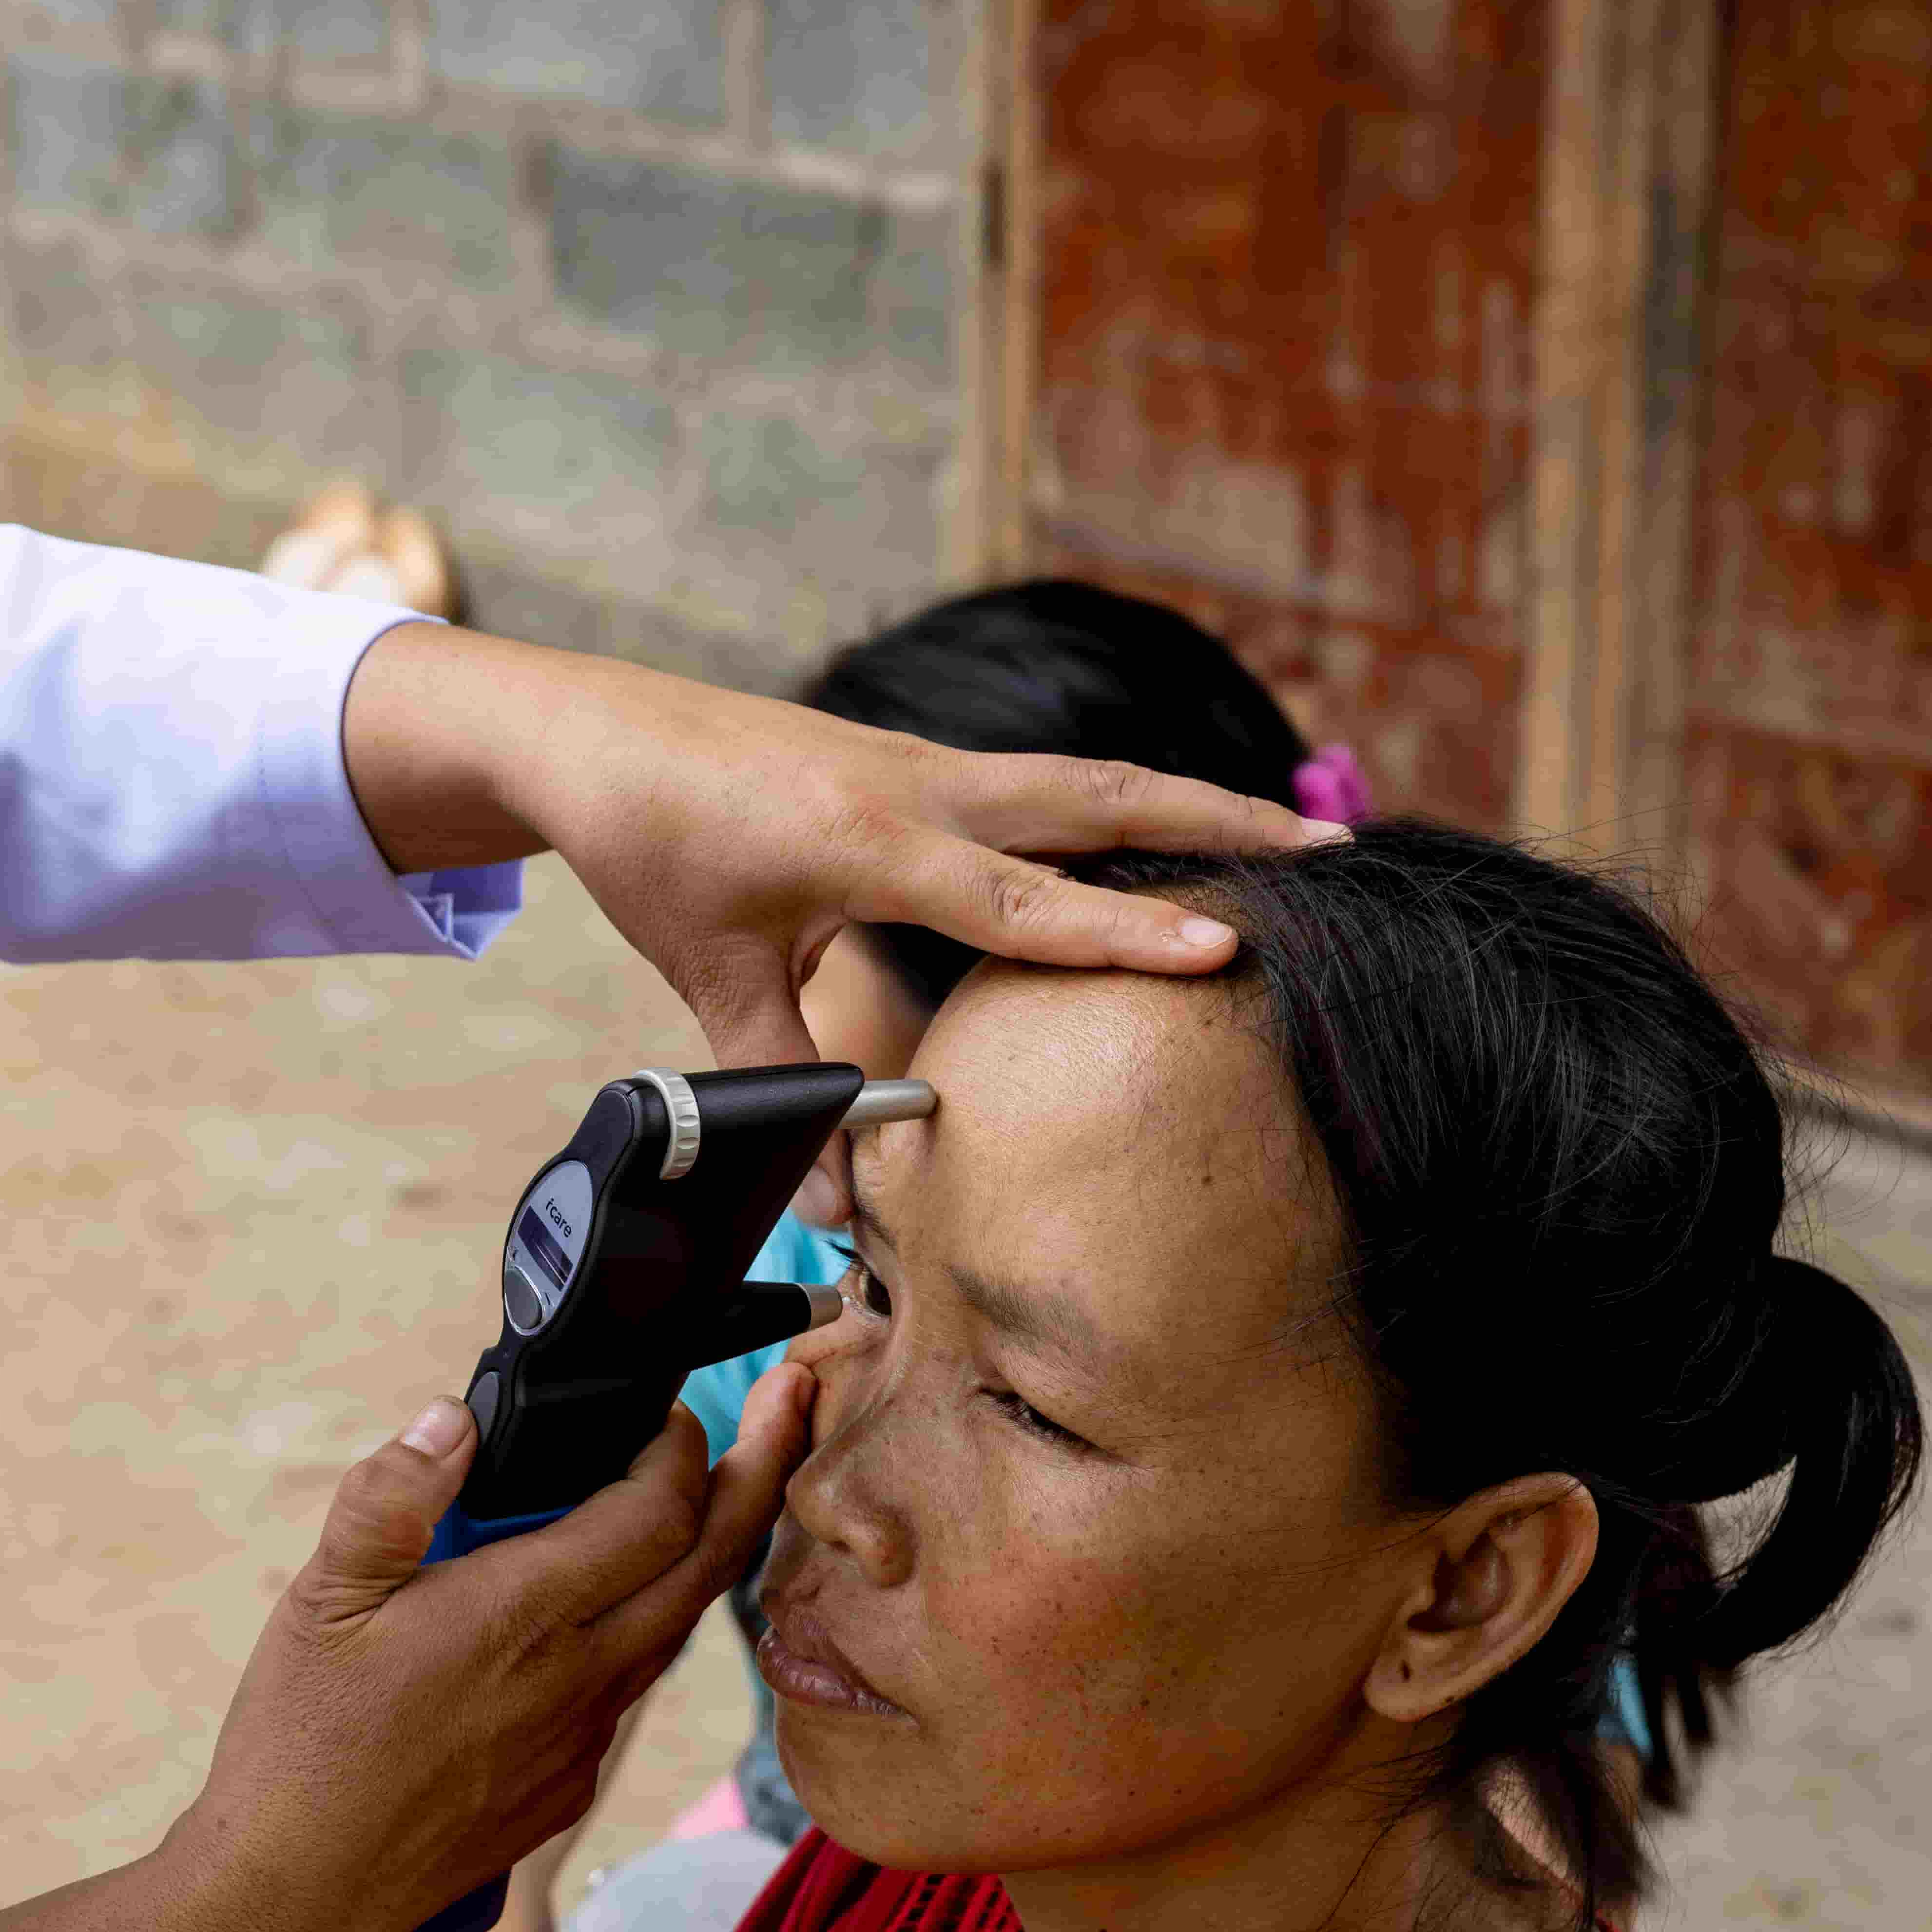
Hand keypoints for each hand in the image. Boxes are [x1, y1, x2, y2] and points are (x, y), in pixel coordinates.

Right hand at [0, 1368, 811, 1931]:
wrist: (297, 1896)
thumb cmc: (300, 1746)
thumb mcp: (321, 1602)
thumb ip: (390, 1500)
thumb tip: (450, 1420)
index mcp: (520, 1618)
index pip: (655, 1512)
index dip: (684, 1445)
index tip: (675, 1405)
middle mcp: (577, 1678)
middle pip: (711, 1565)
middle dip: (760, 1472)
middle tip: (791, 1406)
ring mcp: (582, 1740)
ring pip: (681, 1630)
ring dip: (712, 1553)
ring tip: (724, 1492)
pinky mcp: (567, 1786)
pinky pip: (632, 1691)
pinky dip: (653, 1628)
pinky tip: (624, 1605)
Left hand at [340, 627, 1336, 1201]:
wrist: (595, 734)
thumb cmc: (653, 844)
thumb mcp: (707, 971)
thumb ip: (778, 1072)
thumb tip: (834, 1197)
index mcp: (866, 839)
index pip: (1020, 899)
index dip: (1123, 930)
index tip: (1226, 948)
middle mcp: (915, 786)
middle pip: (1097, 799)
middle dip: (1219, 823)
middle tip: (1336, 853)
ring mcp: (922, 763)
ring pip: (1078, 781)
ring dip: (1182, 803)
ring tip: (1285, 837)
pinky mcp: (915, 762)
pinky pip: (1038, 783)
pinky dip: (1113, 801)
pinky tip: (1161, 828)